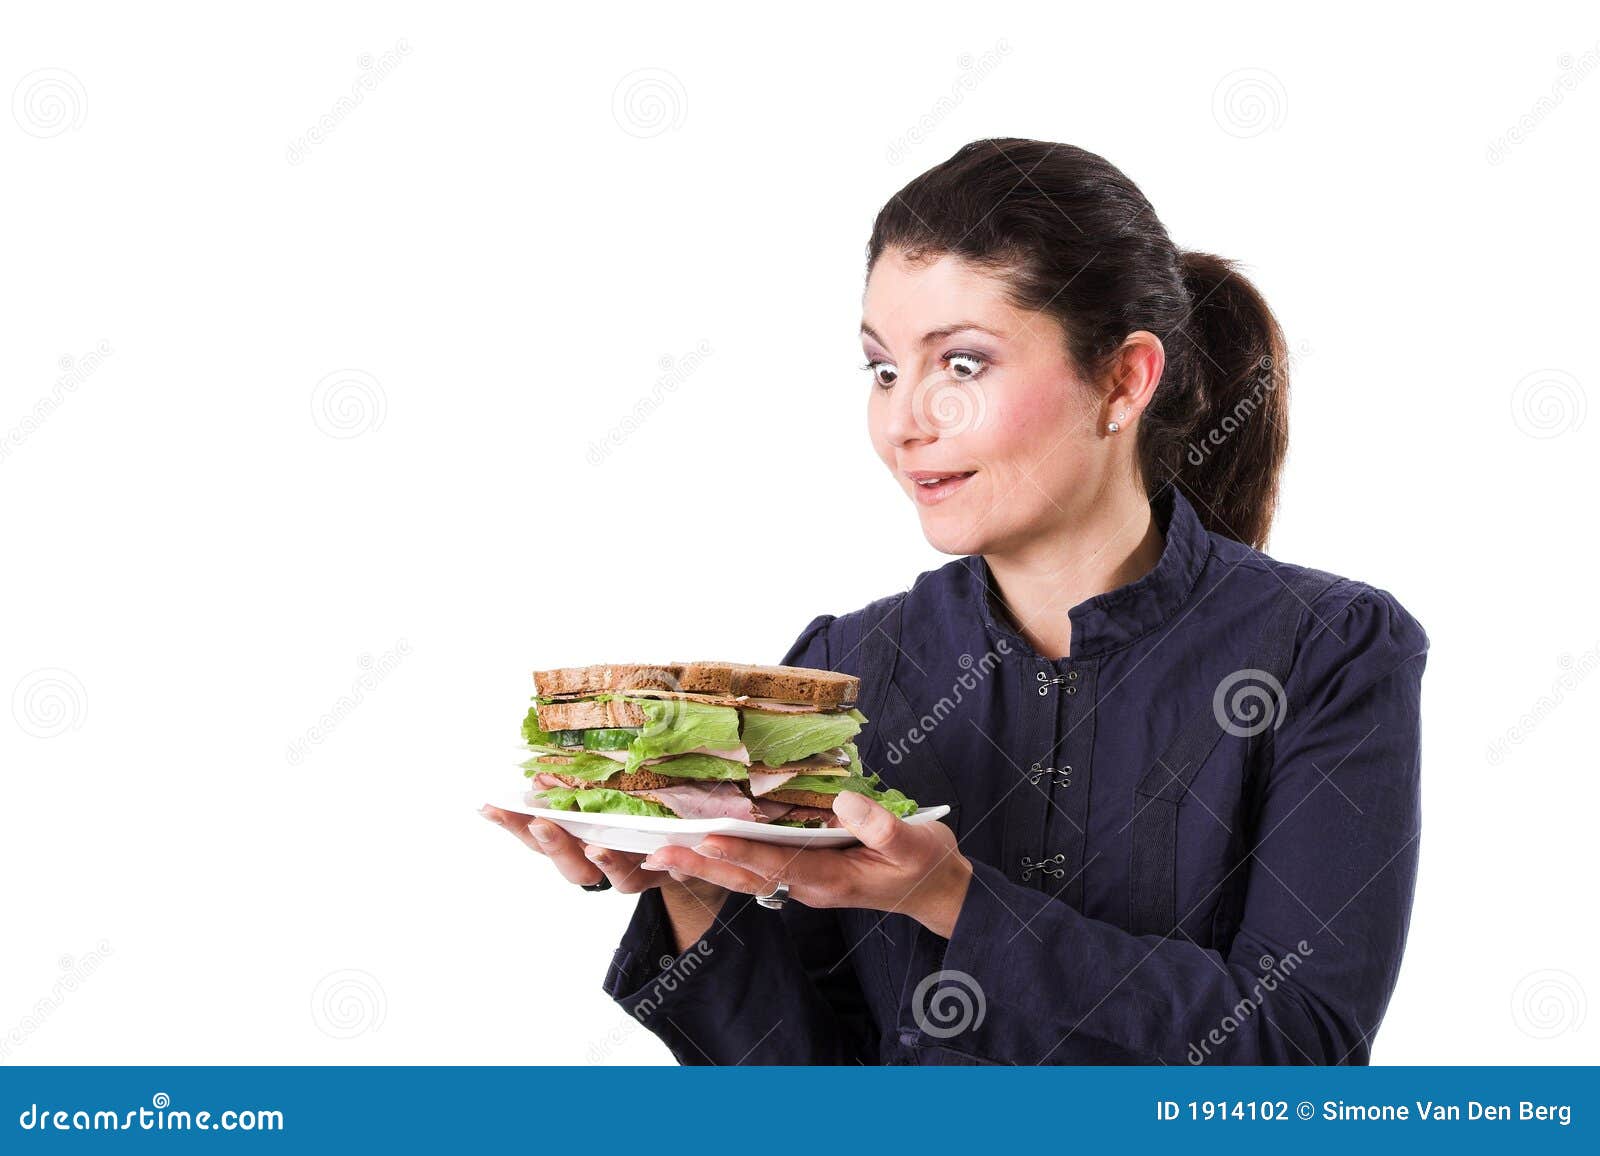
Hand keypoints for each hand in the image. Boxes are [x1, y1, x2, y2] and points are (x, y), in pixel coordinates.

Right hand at [477, 804, 669, 894]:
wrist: (683, 846)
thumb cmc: (629, 812)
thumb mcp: (600, 794)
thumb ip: (571, 789)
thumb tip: (539, 777)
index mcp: (577, 841)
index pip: (537, 836)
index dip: (512, 824)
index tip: (488, 807)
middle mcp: (600, 862)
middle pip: (570, 865)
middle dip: (555, 844)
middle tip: (541, 824)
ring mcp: (633, 871)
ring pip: (616, 877)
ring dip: (605, 861)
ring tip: (597, 847)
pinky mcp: (667, 872)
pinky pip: (664, 873)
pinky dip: (663, 864)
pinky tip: (660, 855)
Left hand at [643, 791, 972, 936]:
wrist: (937, 890)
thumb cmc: (926, 865)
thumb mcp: (914, 845)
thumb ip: (881, 826)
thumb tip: (842, 801)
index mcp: (831, 880)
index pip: (777, 865)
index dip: (741, 852)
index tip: (705, 838)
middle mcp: (809, 885)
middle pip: (746, 876)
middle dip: (702, 863)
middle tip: (657, 851)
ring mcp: (805, 881)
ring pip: (747, 875)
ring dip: (706, 863)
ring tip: (663, 851)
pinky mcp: (806, 872)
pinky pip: (759, 867)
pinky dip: (728, 857)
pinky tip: (704, 844)